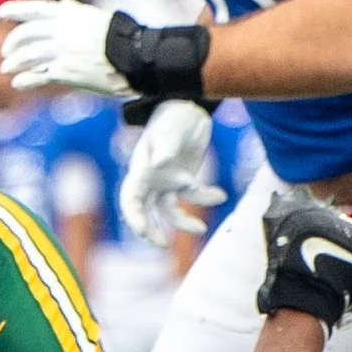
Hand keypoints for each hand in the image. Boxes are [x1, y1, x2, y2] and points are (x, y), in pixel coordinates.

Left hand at [0, 0, 132, 96]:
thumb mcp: (96, 17)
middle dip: (13, 43)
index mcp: (69, 14)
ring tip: (7, 69)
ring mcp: (62, 51)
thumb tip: (64, 4)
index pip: (35, 9)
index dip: (16, 10)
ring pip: (29, 55)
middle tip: (6, 52)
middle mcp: (62, 30)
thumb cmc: (120, 37)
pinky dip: (26, 79)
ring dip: (15, 63)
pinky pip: (39, 75)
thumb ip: (76, 12)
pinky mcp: (66, 71)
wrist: (134, 56)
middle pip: (27, 34)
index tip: (1, 13)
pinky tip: (18, 83)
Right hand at [119, 102, 222, 247]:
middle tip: (163, 245)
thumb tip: (161, 163)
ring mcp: (167, 180)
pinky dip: (206, 198)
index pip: (130, 198)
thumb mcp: (170, 128)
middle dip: (151, 231)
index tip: (142, 231)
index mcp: (141, 169)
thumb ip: (166, 145)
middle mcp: (151, 179)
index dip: (133, 216)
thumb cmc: (175, 114)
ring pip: (169, 210)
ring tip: (199, 229)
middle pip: (145, 211)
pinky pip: (192, 196)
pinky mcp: (184, 179)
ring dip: (183, 222)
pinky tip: (220, 194)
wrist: (191, 106)